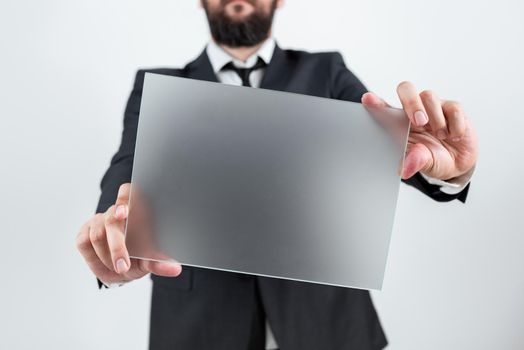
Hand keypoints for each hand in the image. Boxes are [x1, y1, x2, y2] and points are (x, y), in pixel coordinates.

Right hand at [76, 183, 181, 284]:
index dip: (124, 199)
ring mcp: (99, 220)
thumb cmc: (139, 257)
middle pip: (111, 219)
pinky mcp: (84, 231)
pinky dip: (95, 257)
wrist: (122, 267)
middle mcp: (116, 211)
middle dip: (117, 246)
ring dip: (108, 256)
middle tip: (123, 266)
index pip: (128, 192)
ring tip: (120, 268)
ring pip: (97, 234)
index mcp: (136, 209)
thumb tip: (174, 269)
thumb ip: (159, 262)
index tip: (123, 212)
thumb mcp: (150, 260)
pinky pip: (84, 242)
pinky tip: (106, 263)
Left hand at [362, 81, 477, 180]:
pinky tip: (454, 136)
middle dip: (411, 103)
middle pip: (406, 89)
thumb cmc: (431, 158)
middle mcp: (413, 110)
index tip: (367, 99)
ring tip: (441, 136)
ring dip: (436, 119)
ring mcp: (433, 107)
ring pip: (429, 96)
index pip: (384, 108)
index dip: (375, 102)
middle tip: (419, 122)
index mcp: (399, 122)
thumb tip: (406, 169)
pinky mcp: (452, 108)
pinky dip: (455, 125)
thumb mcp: (422, 163)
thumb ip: (414, 161)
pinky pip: (453, 107)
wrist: (456, 164)